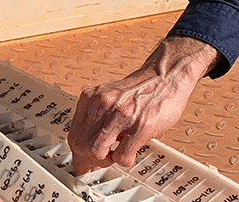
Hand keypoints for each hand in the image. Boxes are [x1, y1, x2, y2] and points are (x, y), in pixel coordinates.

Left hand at [67, 36, 218, 175]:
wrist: (165, 77)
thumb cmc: (140, 90)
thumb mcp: (109, 97)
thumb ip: (96, 117)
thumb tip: (86, 146)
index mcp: (91, 97)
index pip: (73, 133)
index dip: (77, 153)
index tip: (82, 162)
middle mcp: (102, 104)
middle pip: (80, 144)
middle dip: (89, 160)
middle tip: (101, 161)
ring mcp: (120, 115)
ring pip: (96, 152)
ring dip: (105, 161)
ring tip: (115, 155)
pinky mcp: (140, 126)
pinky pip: (122, 156)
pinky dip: (124, 160)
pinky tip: (130, 152)